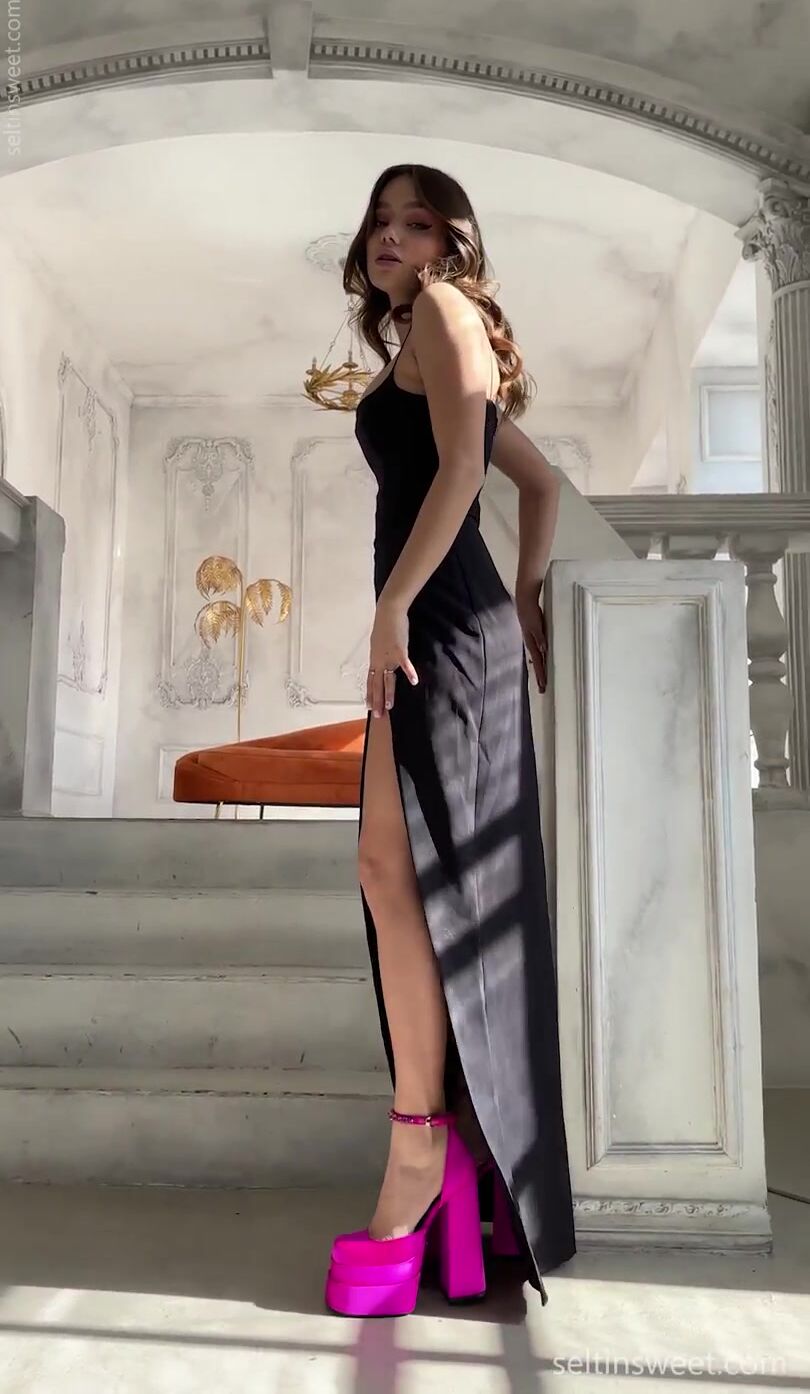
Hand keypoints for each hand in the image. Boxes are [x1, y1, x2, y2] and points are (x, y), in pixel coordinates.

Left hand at [366, 596, 418, 716]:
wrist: (388, 612)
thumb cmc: (385, 625)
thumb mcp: (378, 642)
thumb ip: (380, 653)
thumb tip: (381, 660)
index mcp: (374, 659)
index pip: (370, 680)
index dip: (369, 694)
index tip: (368, 707)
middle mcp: (379, 660)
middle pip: (377, 684)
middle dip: (377, 700)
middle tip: (377, 715)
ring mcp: (389, 656)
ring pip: (388, 679)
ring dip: (388, 694)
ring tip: (389, 707)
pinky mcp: (399, 650)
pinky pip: (405, 664)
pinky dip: (409, 673)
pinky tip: (414, 681)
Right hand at [516, 585, 548, 693]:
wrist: (524, 600)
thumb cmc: (529, 611)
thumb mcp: (536, 624)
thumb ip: (540, 637)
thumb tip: (544, 650)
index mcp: (531, 642)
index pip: (538, 662)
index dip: (540, 674)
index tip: (542, 686)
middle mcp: (531, 643)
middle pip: (537, 663)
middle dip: (539, 676)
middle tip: (542, 689)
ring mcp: (532, 639)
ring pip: (537, 658)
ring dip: (539, 669)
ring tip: (541, 680)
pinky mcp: (534, 635)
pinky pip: (537, 651)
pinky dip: (538, 658)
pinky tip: (540, 659)